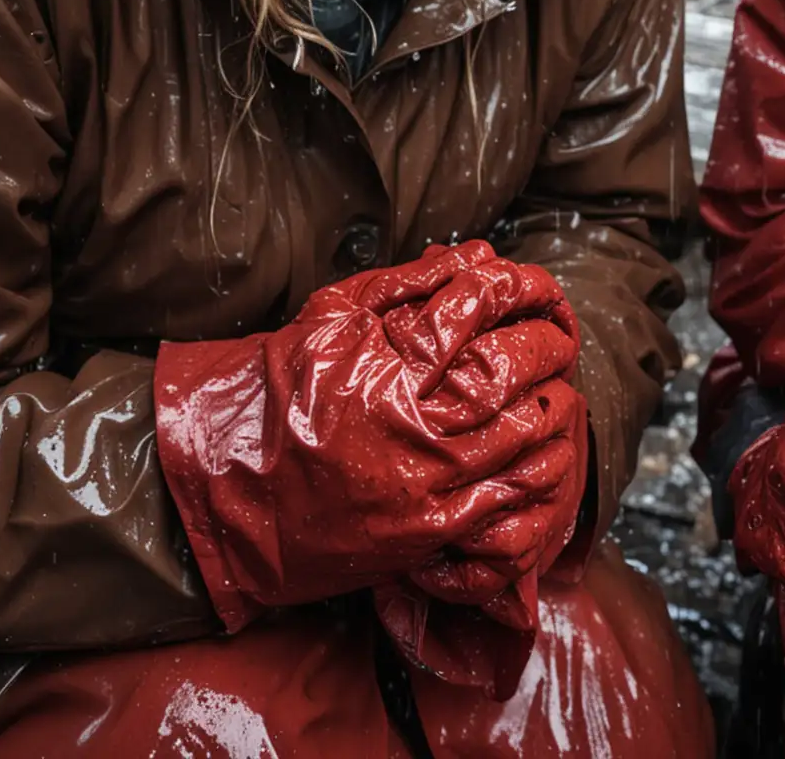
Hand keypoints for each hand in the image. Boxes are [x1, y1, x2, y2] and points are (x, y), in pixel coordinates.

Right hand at [154, 240, 580, 629]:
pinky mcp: (430, 530)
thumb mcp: (328, 319)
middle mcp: (411, 422)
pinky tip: (549, 444)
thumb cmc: (275, 395)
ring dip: (554, 400)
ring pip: (523, 432)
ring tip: (559, 382)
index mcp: (385, 362)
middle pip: (510, 369)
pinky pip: (511, 497)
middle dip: (548, 341)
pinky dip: (541, 465)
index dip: (515, 285)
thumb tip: (474, 254)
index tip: (531, 282)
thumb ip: (405, 284)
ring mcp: (425, 482)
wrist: (224, 494)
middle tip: (560, 330)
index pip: (474, 306)